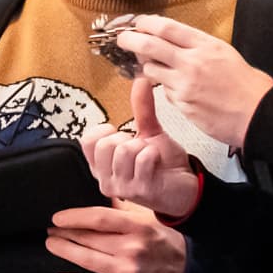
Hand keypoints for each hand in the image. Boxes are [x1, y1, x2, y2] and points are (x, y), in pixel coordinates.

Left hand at [47, 201, 186, 272]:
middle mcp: (132, 249)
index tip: (57, 217)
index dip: (74, 217)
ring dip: (65, 251)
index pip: (99, 219)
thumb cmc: (164, 242)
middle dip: (65, 233)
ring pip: (87, 260)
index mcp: (138, 227)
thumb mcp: (148, 220)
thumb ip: (124, 209)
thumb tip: (102, 192)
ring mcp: (128, 271)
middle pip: (89, 239)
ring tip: (51, 244)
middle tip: (51, 229)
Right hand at [82, 77, 200, 218]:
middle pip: (104, 145)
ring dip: (143, 147)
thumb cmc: (163, 165)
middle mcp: (106, 180)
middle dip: (127, 139)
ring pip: (123, 151)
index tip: (122, 134)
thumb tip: (140, 80)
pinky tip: (156, 161)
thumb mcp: (150, 134)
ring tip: (150, 156)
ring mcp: (122, 188)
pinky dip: (153, 154)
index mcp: (101, 167)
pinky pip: (142, 160)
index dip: (105, 130)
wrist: (186, 188)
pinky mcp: (139, 191)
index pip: (87, 141)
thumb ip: (142, 109)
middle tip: (139, 148)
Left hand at [118, 15, 272, 147]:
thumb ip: (199, 48)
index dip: (148, 23)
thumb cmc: (247, 85)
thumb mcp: (225, 54)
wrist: (258, 114)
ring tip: (149, 66)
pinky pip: (166, 93)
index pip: (168, 28)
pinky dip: (167, 90)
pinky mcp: (183, 104)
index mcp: (206, 45)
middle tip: (122, 39)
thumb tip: (176, 44)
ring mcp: (185, 84)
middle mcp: (192, 62)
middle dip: (131, 40)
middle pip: (150, 46)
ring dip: (146, 68)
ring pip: (151, 71)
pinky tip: (180, 91)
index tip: (139, 23)